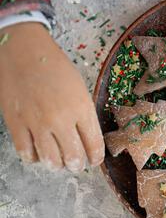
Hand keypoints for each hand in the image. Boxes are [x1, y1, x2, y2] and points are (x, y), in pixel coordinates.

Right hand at [0, 23, 103, 171]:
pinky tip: (38, 154)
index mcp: (82, 109)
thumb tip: (88, 140)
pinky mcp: (16, 123)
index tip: (94, 160)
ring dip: (57, 165)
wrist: (24, 52)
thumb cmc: (57, 69)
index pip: (94, 145)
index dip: (96, 157)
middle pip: (73, 157)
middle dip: (77, 165)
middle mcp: (61, 119)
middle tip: (77, 164)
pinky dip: (35, 158)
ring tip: (59, 162)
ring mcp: (37, 123)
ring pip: (51, 160)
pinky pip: (26, 152)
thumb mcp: (81, 90)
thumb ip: (85, 116)